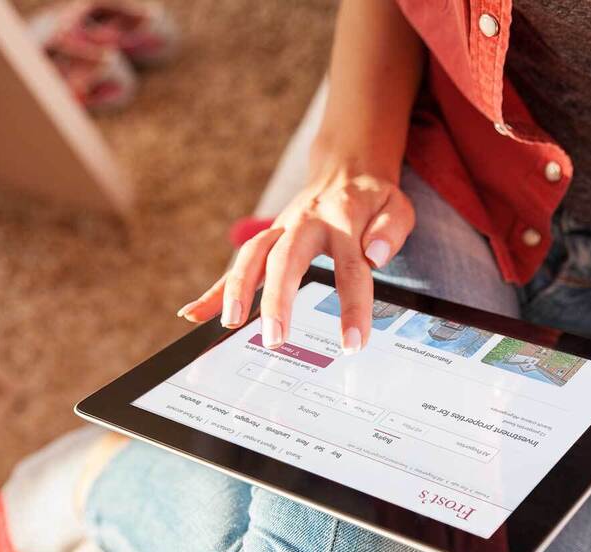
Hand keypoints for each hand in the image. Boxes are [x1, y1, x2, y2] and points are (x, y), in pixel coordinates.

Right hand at [176, 163, 414, 352]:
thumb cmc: (372, 198)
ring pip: (252, 257)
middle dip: (276, 300)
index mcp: (342, 218)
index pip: (350, 269)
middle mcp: (305, 223)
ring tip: (229, 324)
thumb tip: (375, 257)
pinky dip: (213, 290)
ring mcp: (280, 231)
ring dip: (238, 290)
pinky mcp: (267, 241)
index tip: (353, 344)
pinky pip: (237, 265)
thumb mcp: (397, 206)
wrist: (345, 169)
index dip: (352, 308)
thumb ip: (390, 230)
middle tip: (275, 338)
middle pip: (285, 260)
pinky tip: (193, 315)